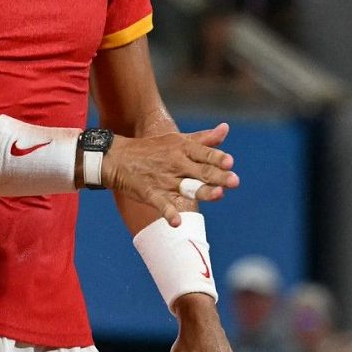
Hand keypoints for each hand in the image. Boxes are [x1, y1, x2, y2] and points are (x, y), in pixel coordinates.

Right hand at [103, 123, 238, 225]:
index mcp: (182, 148)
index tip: (230, 162)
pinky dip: (168, 213)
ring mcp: (163, 179)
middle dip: (218, 176)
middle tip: (235, 181)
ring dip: (202, 191)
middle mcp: (176, 163)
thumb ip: (203, 139)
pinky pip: (161, 204)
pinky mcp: (150, 193)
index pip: (204, 153)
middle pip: (201, 171)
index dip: (217, 158)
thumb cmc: (152, 149)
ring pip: (186, 187)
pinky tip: (176, 223)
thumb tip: (225, 129)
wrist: (117, 158)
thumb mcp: (177, 140)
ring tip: (218, 194)